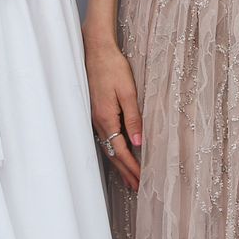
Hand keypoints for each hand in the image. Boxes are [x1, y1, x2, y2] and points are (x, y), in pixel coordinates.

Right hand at [84, 32, 142, 191]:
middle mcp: (99, 122)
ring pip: (109, 147)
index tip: (142, 180)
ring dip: (119, 164)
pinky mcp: (96, 112)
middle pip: (114, 154)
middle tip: (137, 188)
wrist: (96, 51)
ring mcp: (95, 118)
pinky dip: (114, 151)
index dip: (133, 167)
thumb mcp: (128, 92)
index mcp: (107, 119)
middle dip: (125, 172)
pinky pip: (106, 138)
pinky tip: (118, 153)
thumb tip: (139, 143)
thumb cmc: (113, 68)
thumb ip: (133, 118)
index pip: (122, 151)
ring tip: (128, 178)